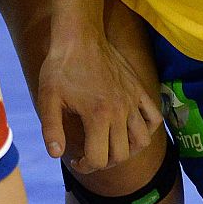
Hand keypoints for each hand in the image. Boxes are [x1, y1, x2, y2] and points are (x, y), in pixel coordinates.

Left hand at [37, 24, 163, 174]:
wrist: (79, 37)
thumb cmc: (59, 67)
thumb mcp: (48, 97)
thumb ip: (52, 128)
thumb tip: (55, 154)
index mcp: (97, 116)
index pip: (99, 159)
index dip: (85, 166)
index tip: (76, 162)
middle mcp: (120, 112)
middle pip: (121, 155)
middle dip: (104, 162)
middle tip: (89, 156)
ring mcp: (133, 101)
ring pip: (142, 141)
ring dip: (127, 151)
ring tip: (110, 147)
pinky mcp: (139, 91)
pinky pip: (154, 118)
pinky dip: (147, 130)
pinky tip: (130, 130)